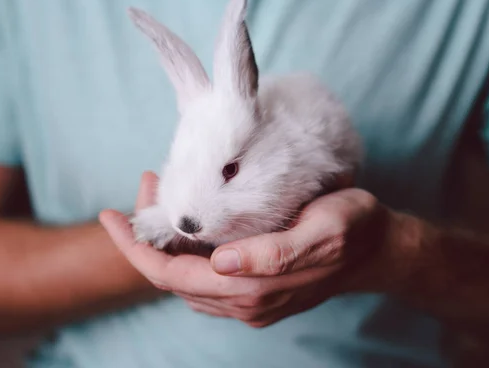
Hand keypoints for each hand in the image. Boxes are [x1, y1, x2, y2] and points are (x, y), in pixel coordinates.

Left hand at [101, 172, 412, 326]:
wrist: (379, 249)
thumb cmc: (353, 228)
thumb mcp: (321, 231)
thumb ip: (271, 254)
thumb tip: (219, 264)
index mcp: (252, 289)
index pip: (170, 275)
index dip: (134, 248)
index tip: (109, 215)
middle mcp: (243, 302)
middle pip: (170, 275)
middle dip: (146, 235)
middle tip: (145, 185)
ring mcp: (248, 300)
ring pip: (184, 276)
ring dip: (163, 239)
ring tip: (160, 192)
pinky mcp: (255, 290)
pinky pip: (203, 276)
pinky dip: (184, 247)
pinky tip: (188, 218)